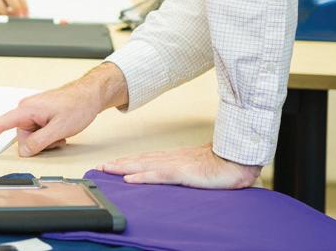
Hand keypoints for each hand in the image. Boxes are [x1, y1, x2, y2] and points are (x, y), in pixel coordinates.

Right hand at [0, 78, 104, 155]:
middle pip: (22, 137)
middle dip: (38, 144)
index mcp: (27, 109)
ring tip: (61, 134)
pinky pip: (38, 132)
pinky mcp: (39, 114)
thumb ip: (39, 142)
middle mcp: (27, 109)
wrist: (90, 95)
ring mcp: (33, 111)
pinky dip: (48, 136)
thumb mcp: (59, 129)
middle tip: (57, 139)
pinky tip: (60, 132)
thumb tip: (23, 151)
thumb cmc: (77, 106)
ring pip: (31, 137)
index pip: (1, 124)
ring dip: (45, 141)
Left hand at [100, 143, 261, 188]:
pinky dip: (142, 176)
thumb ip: (184, 170)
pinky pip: (158, 175)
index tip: (111, 164)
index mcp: (174, 157)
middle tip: (99, 167)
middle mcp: (170, 158)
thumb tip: (175, 175)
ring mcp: (175, 164)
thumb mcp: (197, 168)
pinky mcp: (181, 172)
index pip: (145, 159)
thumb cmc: (220, 165)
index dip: (126, 161)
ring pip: (143, 165)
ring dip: (123, 167)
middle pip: (138, 160)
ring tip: (106, 170)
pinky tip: (129, 178)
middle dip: (118, 163)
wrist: (235, 161)